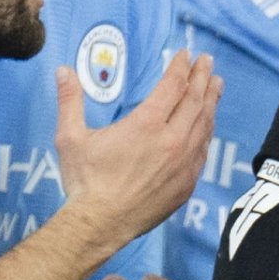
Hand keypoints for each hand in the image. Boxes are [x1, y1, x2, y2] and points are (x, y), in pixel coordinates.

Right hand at [54, 55, 218, 245]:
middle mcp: (172, 141)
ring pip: (204, 126)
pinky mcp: (186, 184)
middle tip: (208, 62)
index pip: (172, 87)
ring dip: (211, 102)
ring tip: (215, 86)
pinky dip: (207, 132)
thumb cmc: (85, 181)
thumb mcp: (71, 137)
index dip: (181, 68)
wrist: (100, 224)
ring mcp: (183, 164)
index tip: (185, 55)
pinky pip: (203, 152)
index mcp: (146, 125)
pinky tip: (207, 126)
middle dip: (202, 78)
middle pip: (195, 102)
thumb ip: (70, 101)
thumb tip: (63, 71)